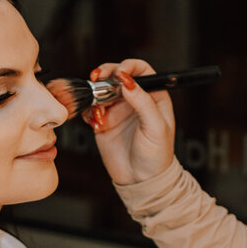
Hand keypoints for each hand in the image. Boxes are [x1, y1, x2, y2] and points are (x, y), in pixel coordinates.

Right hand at [85, 59, 175, 184]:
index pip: (141, 70)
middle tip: (97, 78)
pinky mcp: (104, 122)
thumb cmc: (157, 156)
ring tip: (99, 113)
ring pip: (101, 90)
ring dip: (95, 96)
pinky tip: (97, 124)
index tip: (119, 73)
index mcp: (153, 97)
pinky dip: (89, 112)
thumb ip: (143, 102)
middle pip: (117, 75)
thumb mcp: (156, 128)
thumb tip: (127, 81)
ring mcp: (118, 110)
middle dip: (105, 74)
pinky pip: (91, 108)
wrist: (141, 181)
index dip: (128, 66)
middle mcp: (134, 100)